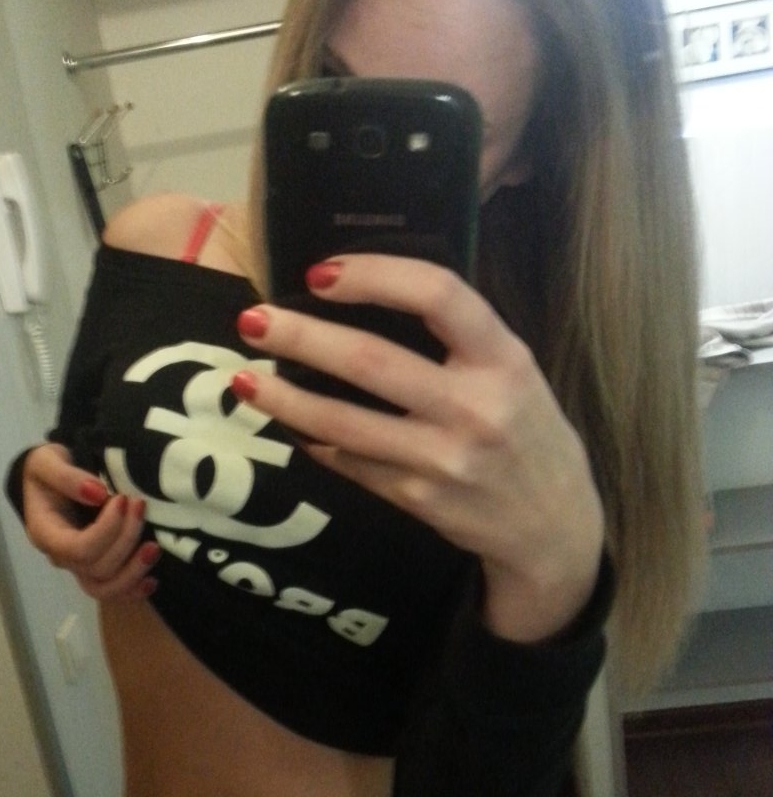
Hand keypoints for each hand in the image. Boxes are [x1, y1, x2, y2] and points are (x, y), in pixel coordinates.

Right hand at [22, 444, 159, 600]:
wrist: (47, 481)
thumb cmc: (45, 470)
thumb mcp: (46, 462)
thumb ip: (66, 476)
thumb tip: (98, 493)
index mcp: (45, 533)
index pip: (78, 548)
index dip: (107, 529)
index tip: (122, 500)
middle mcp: (61, 556)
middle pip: (97, 567)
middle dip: (126, 539)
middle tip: (140, 506)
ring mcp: (78, 566)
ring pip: (104, 588)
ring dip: (133, 572)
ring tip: (154, 548)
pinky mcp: (95, 568)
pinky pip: (111, 592)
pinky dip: (133, 590)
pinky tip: (152, 581)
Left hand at [233, 256, 604, 642]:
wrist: (553, 525)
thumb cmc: (525, 429)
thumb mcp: (514, 371)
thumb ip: (458, 338)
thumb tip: (363, 295)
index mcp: (504, 359)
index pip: (438, 295)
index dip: (375, 275)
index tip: (322, 271)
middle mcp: (475, 408)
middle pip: (371, 361)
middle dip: (301, 337)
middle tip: (253, 321)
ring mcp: (443, 461)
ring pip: (344, 423)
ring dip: (284, 400)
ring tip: (243, 380)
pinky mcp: (417, 500)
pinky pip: (350, 463)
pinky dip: (314, 441)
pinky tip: (289, 424)